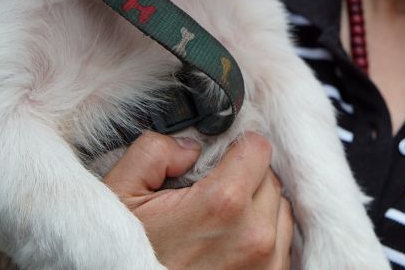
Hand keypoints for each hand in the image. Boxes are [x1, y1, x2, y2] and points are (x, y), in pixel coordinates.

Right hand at [104, 132, 292, 269]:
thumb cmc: (131, 253)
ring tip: (220, 219)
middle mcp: (254, 235)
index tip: (218, 161)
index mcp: (223, 204)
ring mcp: (267, 261)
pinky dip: (263, 233)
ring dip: (257, 206)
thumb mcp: (122, 191)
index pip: (258, 149)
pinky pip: (283, 240)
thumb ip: (154, 151)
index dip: (236, 148)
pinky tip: (231, 239)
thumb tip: (190, 147)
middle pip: (269, 178)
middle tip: (210, 193)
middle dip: (245, 177)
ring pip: (279, 208)